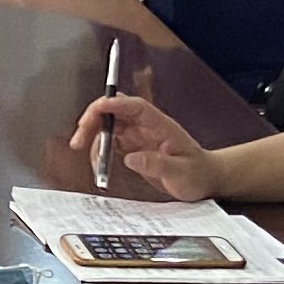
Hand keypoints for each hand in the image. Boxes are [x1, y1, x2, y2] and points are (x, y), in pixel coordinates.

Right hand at [68, 93, 220, 200]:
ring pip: (108, 126)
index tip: (97, 109)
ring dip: (93, 138)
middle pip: (114, 112)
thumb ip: (157, 165)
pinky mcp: (133, 145)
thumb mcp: (181, 173)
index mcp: (161, 125)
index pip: (135, 106)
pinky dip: (100, 151)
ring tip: (93, 163)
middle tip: (79, 139)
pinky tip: (99, 165)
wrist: (204, 179)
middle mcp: (147, 126)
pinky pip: (110, 142)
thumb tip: (131, 158)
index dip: (114, 104)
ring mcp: (139, 134)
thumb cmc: (197, 174)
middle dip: (93, 120)